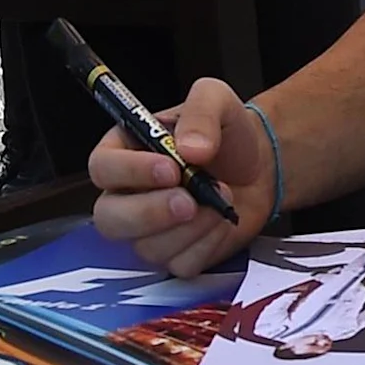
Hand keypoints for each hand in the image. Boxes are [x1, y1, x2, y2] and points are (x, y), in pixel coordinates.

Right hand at [87, 77, 275, 275]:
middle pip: (110, 218)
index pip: (103, 168)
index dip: (131, 172)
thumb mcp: (217, 100)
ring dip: (190, 228)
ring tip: (222, 200)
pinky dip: (207, 245)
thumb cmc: (227, 134)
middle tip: (191, 201)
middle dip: (152, 213)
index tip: (170, 168)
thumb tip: (191, 149)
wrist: (261, 167)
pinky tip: (222, 221)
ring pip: (146, 247)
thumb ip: (201, 112)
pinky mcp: (174, 254)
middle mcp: (126, 195)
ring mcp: (147, 230)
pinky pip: (180, 264)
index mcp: (124, 153)